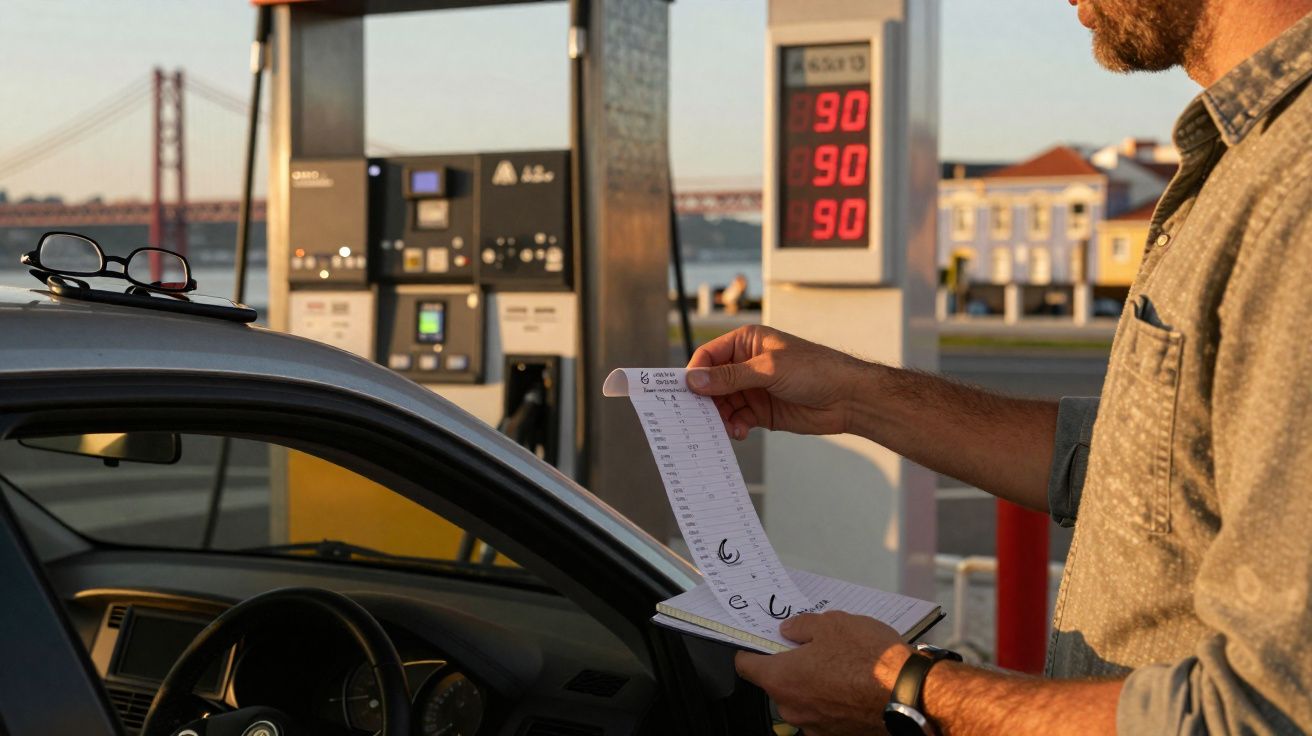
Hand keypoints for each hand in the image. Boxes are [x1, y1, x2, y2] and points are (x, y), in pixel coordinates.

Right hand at [686, 325, 864, 438]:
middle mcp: (746, 364)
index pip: (709, 356)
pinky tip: (739, 432)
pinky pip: (737, 419)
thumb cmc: (815, 370)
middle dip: (705, 400)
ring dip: (720, 418)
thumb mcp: (768, 370)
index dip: (695, 373)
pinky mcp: (762, 411)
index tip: (685, 393)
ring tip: (724, 429)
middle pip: (712, 383)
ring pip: (722, 404)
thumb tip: (694, 380)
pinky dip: (734, 427)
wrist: (849, 398)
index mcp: (747, 343)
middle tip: (697, 417)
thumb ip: (730, 377)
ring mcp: (753, 388)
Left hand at [735, 612, 911, 735]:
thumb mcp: (833, 623)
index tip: (758, 641)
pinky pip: (825, 712)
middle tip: (813, 646)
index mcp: (781, 678)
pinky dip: (833, 699)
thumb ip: (802, 626)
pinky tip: (853, 683)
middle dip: (791, 665)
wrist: (909, 693)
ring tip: (841, 664)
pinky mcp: (838, 734)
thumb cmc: (869, 658)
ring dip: (814, 683)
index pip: (746, 666)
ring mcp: (815, 726)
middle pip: (777, 683)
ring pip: (803, 698)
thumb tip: (789, 630)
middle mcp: (793, 708)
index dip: (751, 650)